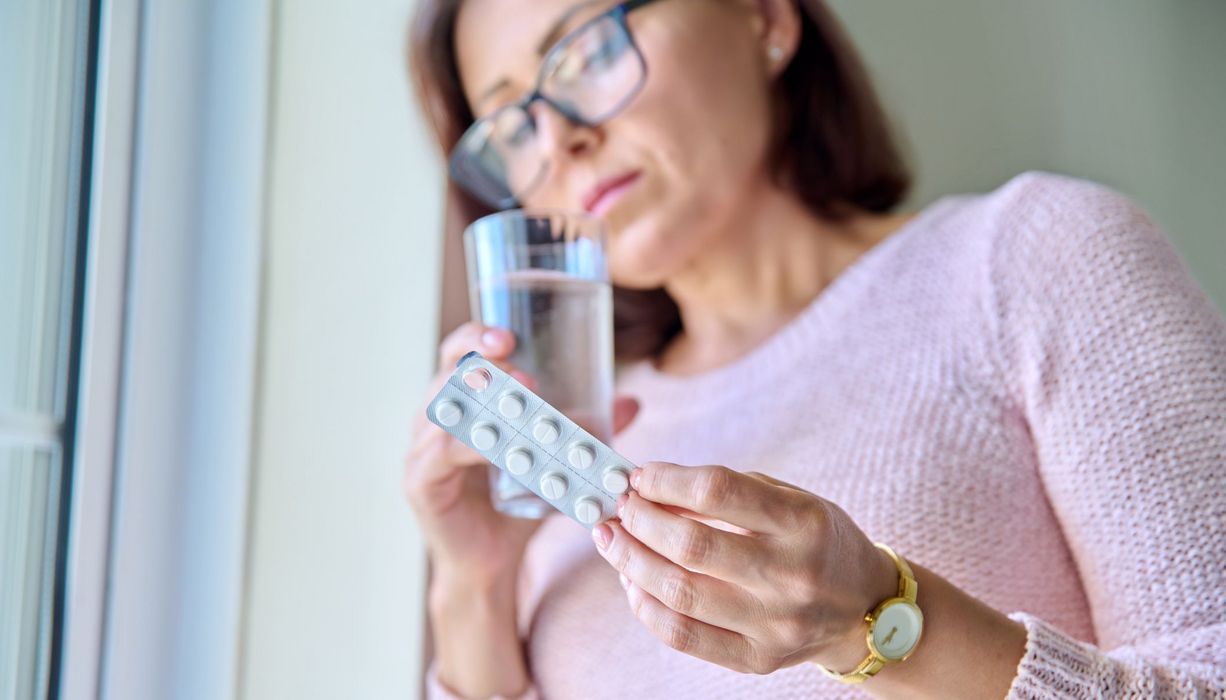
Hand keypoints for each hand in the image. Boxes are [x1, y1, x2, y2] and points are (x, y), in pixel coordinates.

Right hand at [404, 322, 639, 584]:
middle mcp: (435, 421)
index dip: (476, 338)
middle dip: (483, 363)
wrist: (491, 565)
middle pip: (447, 374)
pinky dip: (471, 445)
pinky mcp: (421, 483)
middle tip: (525, 371)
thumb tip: (631, 402)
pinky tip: (498, 446)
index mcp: (461, 405)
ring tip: (522, 398)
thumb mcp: (552, 460)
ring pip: (444, 409)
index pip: (458, 357)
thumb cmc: (515, 508)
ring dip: (484, 401)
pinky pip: (442, 454)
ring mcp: (422, 450)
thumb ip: (582, 429)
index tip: (509, 335)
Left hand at [590, 461, 897, 674]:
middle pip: (691, 546)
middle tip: (618, 507)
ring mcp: (776, 623)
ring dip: (631, 562)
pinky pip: (683, 636)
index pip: (717, 491)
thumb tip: (650, 488)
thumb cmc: (817, 541)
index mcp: (803, 522)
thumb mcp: (790, 499)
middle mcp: (792, 574)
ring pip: (679, 593)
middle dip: (640, 520)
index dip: (666, 480)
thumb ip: (728, 492)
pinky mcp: (759, 659)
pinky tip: (633, 583)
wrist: (865, 607)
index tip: (639, 476)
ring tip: (613, 540)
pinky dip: (646, 607)